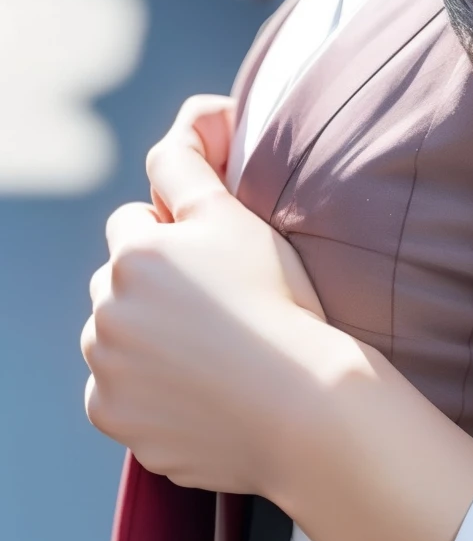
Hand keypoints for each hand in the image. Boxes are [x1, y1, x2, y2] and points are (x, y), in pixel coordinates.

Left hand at [82, 95, 326, 493]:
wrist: (300, 404)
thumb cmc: (275, 299)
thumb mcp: (234, 214)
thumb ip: (191, 160)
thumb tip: (189, 117)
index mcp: (131, 255)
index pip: (134, 221)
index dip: (176, 233)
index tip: (214, 258)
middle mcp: (105, 314)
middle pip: (118, 281)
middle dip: (154, 285)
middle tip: (218, 303)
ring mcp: (108, 374)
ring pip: (117, 336)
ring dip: (146, 335)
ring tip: (212, 346)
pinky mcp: (119, 423)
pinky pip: (122, 393)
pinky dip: (148, 390)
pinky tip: (199, 386)